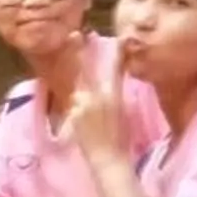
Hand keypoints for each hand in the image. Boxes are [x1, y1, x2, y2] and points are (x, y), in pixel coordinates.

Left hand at [67, 38, 132, 171]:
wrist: (108, 160)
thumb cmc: (122, 138)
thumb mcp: (124, 110)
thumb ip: (114, 91)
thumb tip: (108, 78)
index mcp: (113, 95)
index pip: (113, 67)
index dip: (113, 51)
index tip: (110, 38)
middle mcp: (95, 96)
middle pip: (86, 69)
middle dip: (78, 51)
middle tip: (75, 35)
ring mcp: (82, 105)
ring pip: (79, 90)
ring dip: (81, 92)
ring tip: (87, 107)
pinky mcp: (73, 114)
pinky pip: (75, 103)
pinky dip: (78, 105)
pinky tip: (84, 118)